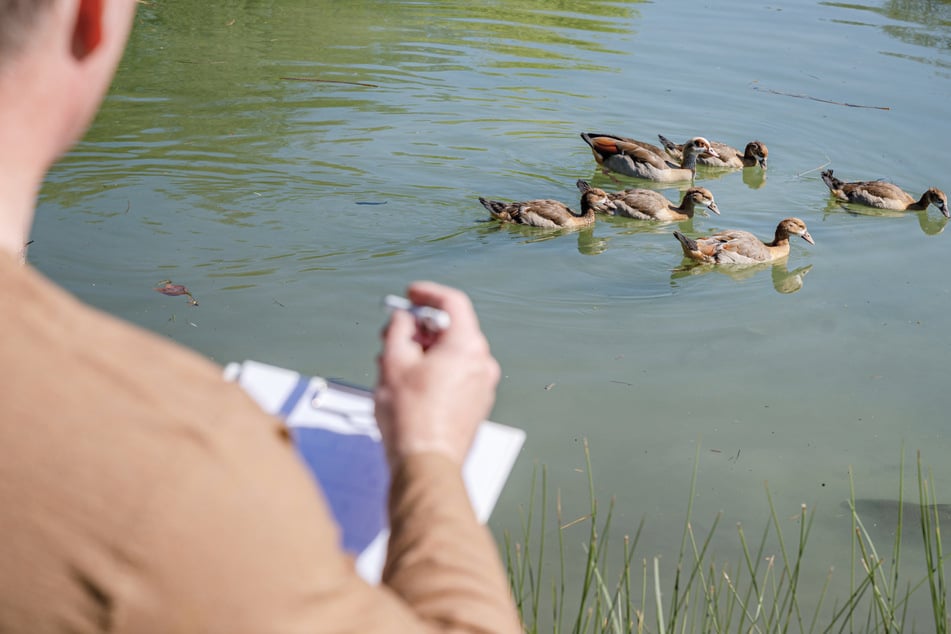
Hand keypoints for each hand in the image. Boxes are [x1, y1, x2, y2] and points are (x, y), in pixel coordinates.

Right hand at [374, 281, 499, 468]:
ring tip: (394, 361)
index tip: (411, 294)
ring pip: (453, 353)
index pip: (453, 303)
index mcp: (467, 346)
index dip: (428, 294)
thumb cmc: (411, 418)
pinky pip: (457, 374)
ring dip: (425, 351)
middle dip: (421, 327)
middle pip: (453, 329)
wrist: (427, 463)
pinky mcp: (477, 404)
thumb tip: (403, 319)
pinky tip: (410, 381)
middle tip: (394, 330)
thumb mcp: (393, 362)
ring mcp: (483, 385)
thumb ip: (398, 329)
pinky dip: (436, 369)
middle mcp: (482, 363)